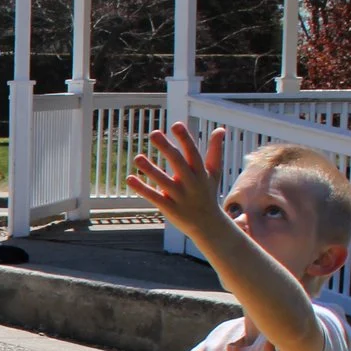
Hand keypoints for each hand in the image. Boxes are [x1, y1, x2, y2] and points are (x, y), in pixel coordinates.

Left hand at [126, 122, 230, 239]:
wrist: (208, 225)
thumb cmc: (208, 194)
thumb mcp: (214, 173)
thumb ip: (215, 151)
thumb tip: (221, 128)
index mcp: (201, 173)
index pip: (193, 153)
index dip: (185, 139)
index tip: (176, 125)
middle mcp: (191, 183)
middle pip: (178, 164)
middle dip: (167, 148)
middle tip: (154, 133)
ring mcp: (180, 197)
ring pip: (164, 181)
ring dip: (150, 169)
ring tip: (137, 157)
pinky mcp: (169, 208)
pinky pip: (154, 197)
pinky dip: (142, 188)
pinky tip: (130, 178)